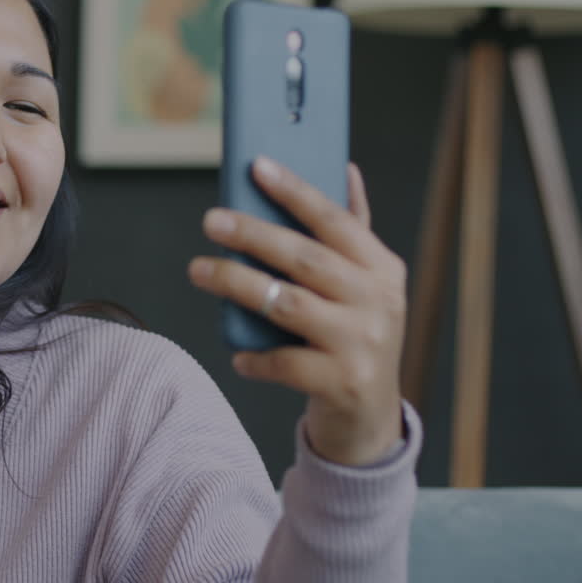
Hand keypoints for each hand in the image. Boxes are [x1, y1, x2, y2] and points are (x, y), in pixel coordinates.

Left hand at [187, 156, 406, 466]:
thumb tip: (343, 168)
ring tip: (199, 270)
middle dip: (254, 235)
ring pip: (288, 305)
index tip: (256, 166)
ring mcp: (362, 344)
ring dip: (238, 285)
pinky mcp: (342, 383)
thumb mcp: (364, 285)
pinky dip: (255, 358)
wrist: (370, 416)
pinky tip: (236, 354)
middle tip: (211, 219)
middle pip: (306, 259)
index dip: (296, 191)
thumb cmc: (353, 336)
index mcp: (382, 268)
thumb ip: (351, 231)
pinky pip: (284, 363)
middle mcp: (378, 302)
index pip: (335, 220)